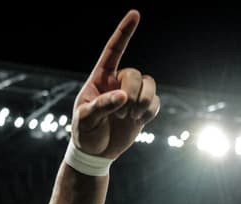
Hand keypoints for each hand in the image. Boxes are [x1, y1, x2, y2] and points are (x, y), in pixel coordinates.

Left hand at [72, 10, 159, 159]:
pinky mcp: (142, 110)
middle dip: (133, 92)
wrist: (95, 153)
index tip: (135, 14)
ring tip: (130, 116)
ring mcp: (132, 95)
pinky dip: (150, 111)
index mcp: (100, 79)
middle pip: (135, 74)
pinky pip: (156, 102)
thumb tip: (123, 97)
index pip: (113, 51)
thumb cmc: (84, 133)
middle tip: (123, 111)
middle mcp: (118, 83)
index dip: (124, 32)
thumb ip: (102, 106)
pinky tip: (138, 120)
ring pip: (150, 84)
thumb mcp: (85, 120)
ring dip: (144, 101)